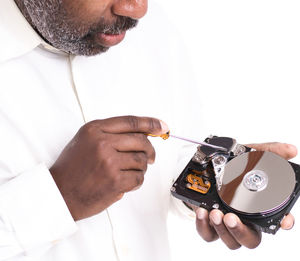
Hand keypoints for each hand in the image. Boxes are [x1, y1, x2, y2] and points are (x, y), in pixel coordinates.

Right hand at [50, 116, 168, 220]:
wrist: (59, 193)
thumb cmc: (72, 167)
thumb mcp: (85, 140)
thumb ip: (110, 132)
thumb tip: (142, 131)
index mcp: (95, 130)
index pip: (131, 122)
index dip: (150, 123)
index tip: (162, 126)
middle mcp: (102, 143)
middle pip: (141, 141)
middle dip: (150, 150)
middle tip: (150, 156)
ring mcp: (109, 162)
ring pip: (142, 161)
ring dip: (141, 168)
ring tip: (129, 172)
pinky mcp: (115, 181)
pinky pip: (139, 178)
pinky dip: (136, 181)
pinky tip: (126, 182)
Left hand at [194, 142, 296, 248]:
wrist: (204, 170)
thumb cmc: (229, 168)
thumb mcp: (248, 156)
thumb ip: (269, 153)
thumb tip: (290, 150)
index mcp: (256, 208)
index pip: (275, 221)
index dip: (282, 222)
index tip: (283, 221)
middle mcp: (243, 220)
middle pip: (250, 239)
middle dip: (241, 231)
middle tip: (231, 217)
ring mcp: (225, 224)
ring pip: (230, 240)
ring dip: (222, 229)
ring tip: (216, 213)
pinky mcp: (208, 224)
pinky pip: (207, 234)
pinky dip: (204, 225)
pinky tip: (203, 211)